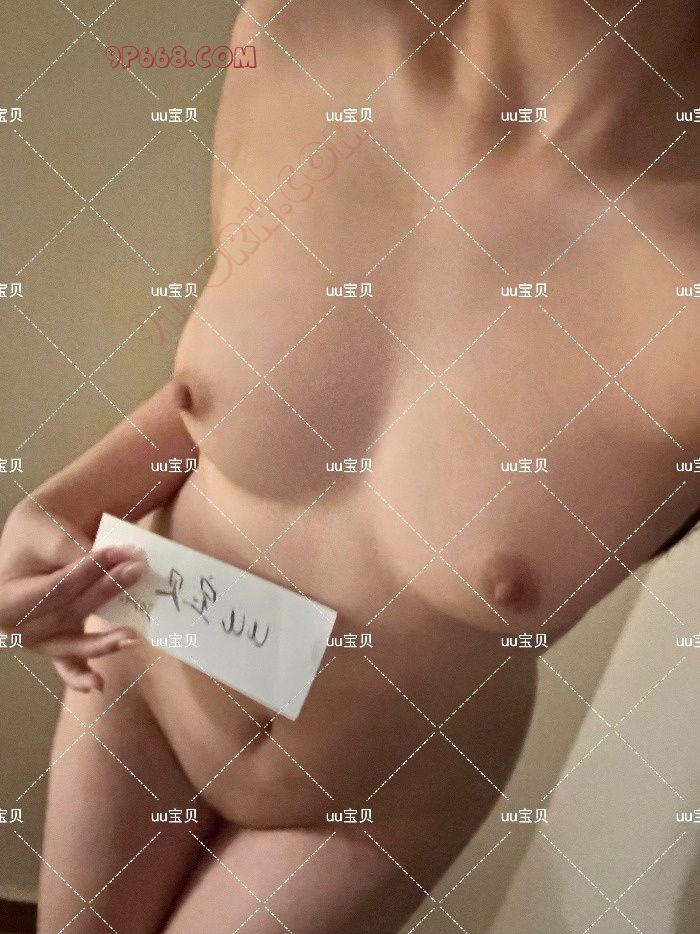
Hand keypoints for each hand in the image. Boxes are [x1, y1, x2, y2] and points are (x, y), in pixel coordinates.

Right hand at [0, 498, 146, 692]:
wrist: (32, 544)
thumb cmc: (38, 537)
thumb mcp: (50, 537)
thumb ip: (79, 553)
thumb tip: (122, 562)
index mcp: (4, 599)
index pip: (54, 588)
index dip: (85, 572)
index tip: (117, 554)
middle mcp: (16, 627)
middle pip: (68, 612)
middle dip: (105, 591)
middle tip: (136, 570)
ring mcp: (37, 640)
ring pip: (71, 642)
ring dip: (102, 642)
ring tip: (131, 638)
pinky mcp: (56, 643)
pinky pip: (67, 663)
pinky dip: (80, 675)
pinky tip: (97, 685)